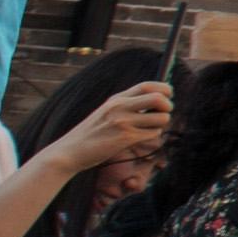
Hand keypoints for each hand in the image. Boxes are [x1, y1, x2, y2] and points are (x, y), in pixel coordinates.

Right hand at [42, 81, 171, 192]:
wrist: (70, 151)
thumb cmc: (92, 134)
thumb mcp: (107, 112)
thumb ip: (128, 105)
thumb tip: (159, 100)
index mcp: (116, 98)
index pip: (148, 85)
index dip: (164, 89)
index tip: (168, 97)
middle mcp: (120, 107)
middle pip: (159, 98)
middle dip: (168, 106)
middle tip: (163, 113)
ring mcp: (123, 122)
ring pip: (161, 118)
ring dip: (160, 124)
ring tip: (148, 128)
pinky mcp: (125, 138)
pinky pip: (153, 134)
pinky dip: (152, 136)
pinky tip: (140, 138)